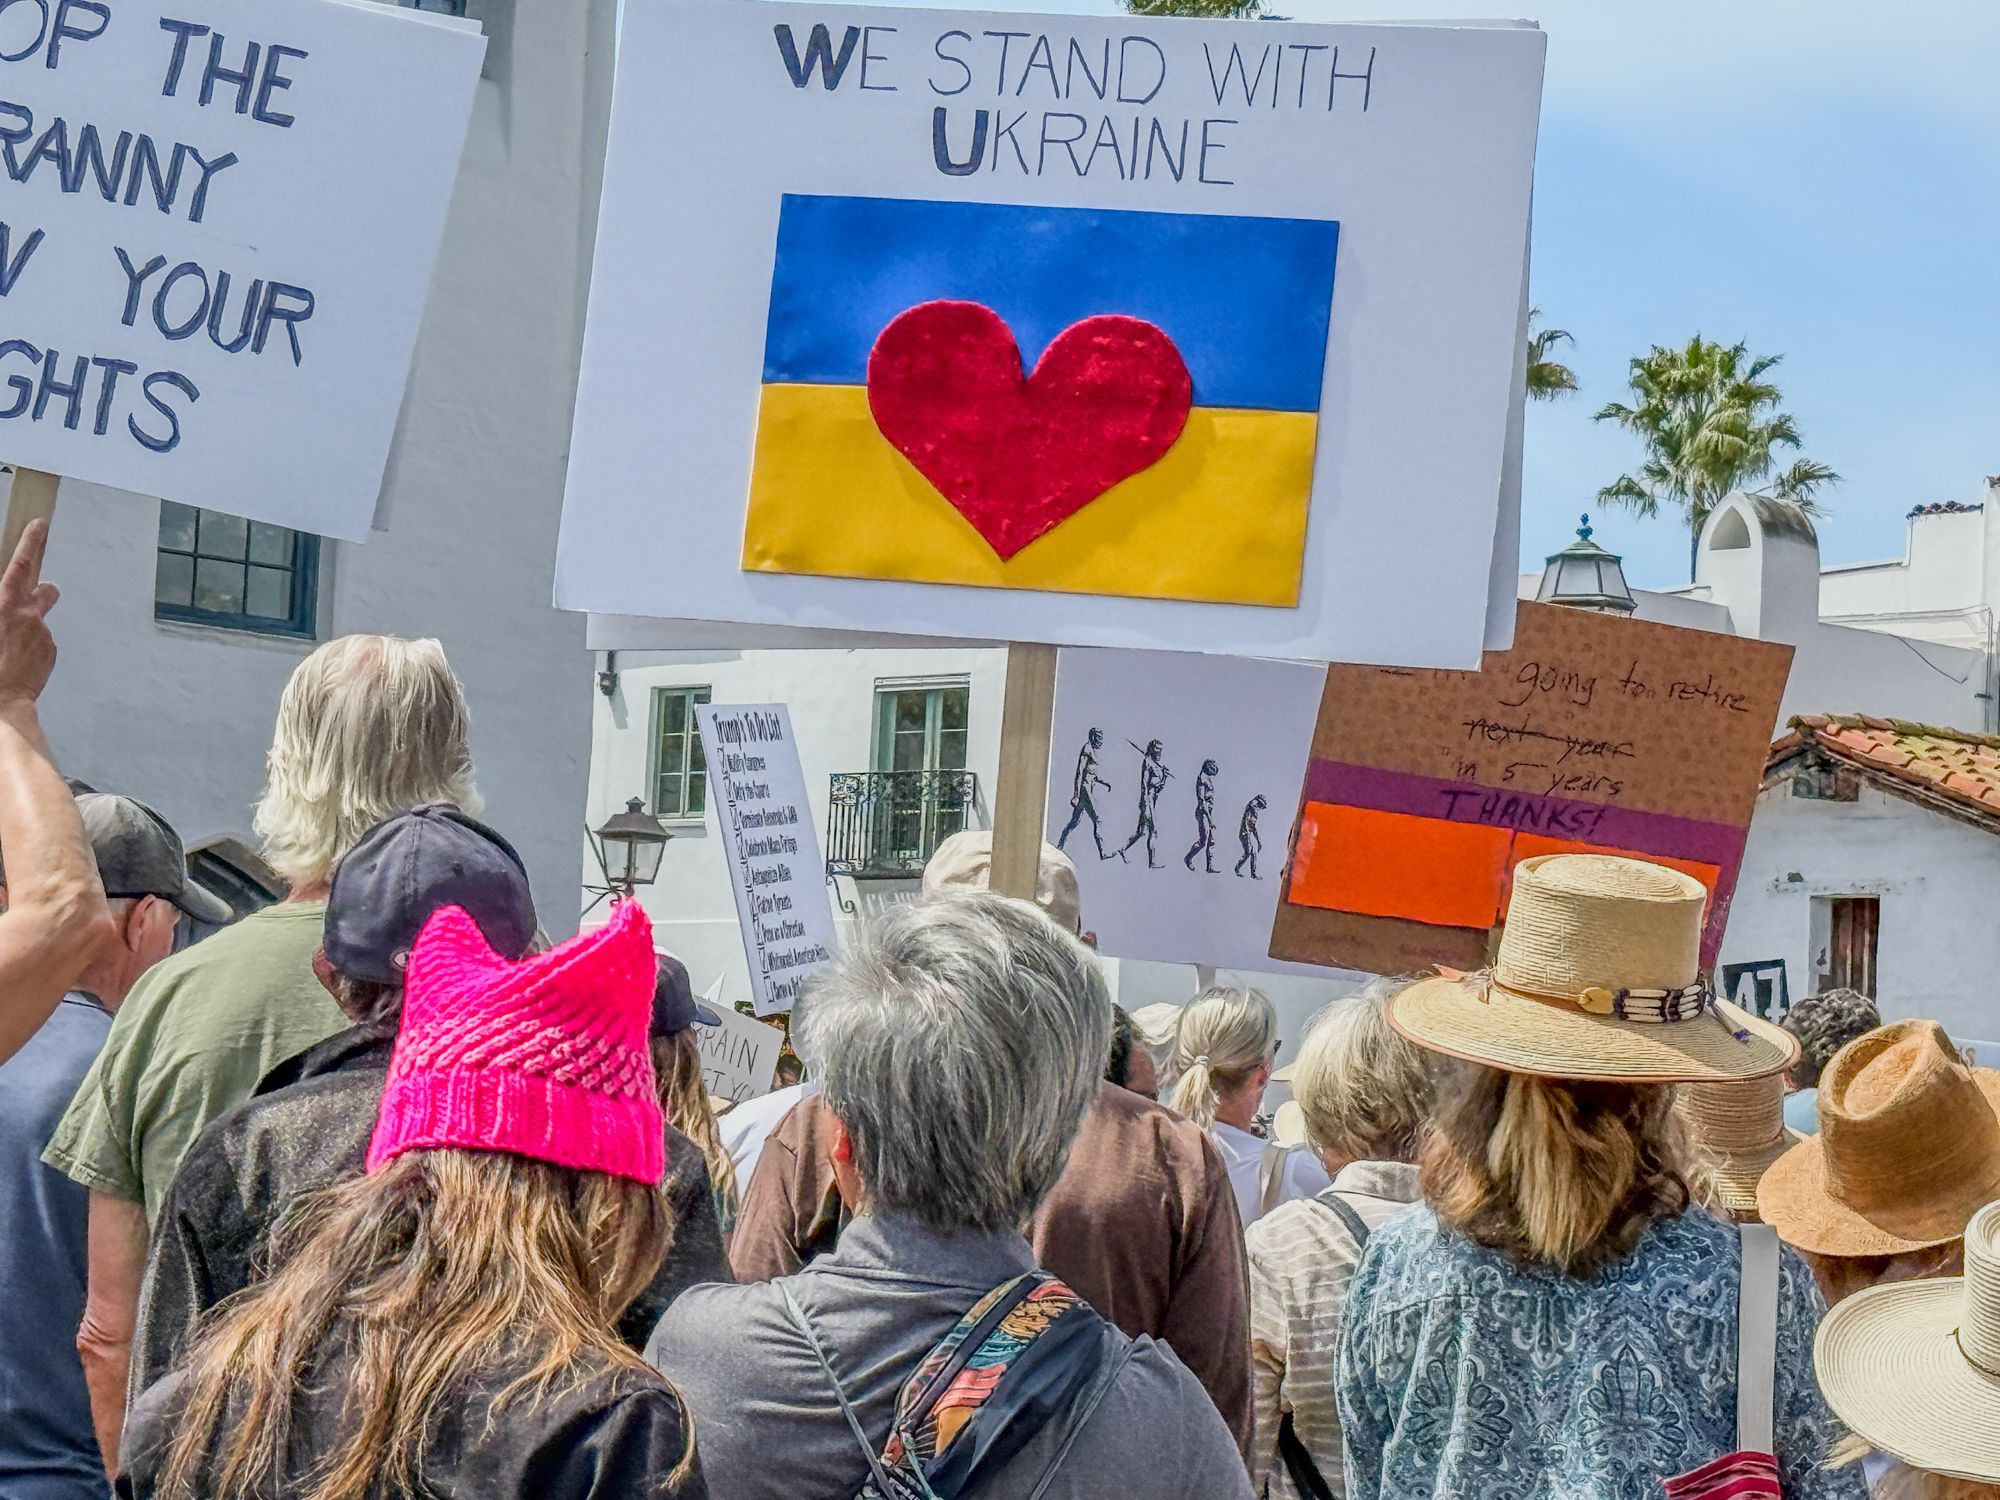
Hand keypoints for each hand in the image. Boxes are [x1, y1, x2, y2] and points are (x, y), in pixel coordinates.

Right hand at [0, 519, 57, 706]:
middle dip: (39, 581)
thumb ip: (0, 606)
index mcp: (4, 605)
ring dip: (28, 620)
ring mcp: (42, 634)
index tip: (40, 525)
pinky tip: (14, 659)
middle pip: (43, 587)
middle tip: (37, 575)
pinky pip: (40, 639)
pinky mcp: (50, 651)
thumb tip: (4, 601)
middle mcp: (28, 615)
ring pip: (38, 617)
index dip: (31, 543)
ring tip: (7, 642)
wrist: (0, 704)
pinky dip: (30, 644)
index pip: (22, 565)